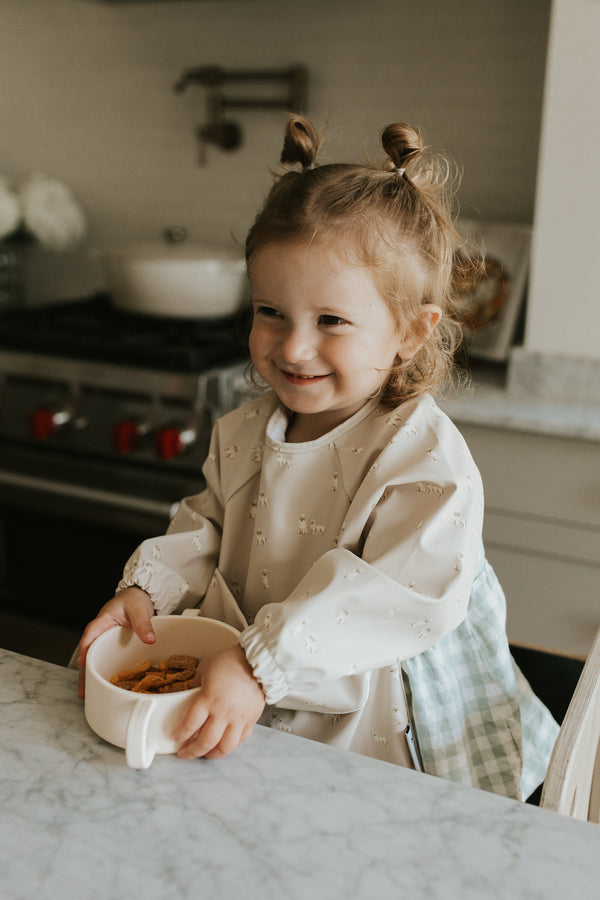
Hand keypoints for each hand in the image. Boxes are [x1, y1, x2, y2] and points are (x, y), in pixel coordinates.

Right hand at [76, 586, 154, 698]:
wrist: (139, 596)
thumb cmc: (134, 600)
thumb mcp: (139, 609)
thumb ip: (143, 624)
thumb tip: (149, 639)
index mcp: (102, 621)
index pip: (90, 635)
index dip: (85, 651)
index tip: (83, 665)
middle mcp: (100, 632)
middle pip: (88, 653)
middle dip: (84, 672)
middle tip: (83, 690)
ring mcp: (104, 639)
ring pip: (94, 658)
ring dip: (90, 674)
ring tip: (87, 693)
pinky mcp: (111, 645)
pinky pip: (104, 657)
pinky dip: (102, 669)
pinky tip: (103, 682)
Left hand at [174, 645, 265, 759]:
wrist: (257, 661)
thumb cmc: (231, 662)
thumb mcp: (206, 669)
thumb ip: (196, 687)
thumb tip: (190, 698)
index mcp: (209, 698)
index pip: (190, 724)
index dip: (181, 734)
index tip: (176, 737)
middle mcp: (223, 712)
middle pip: (206, 741)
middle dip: (192, 751)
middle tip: (185, 754)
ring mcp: (238, 718)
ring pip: (225, 747)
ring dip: (212, 755)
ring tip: (205, 755)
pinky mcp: (251, 720)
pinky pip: (240, 740)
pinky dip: (230, 746)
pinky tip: (223, 746)